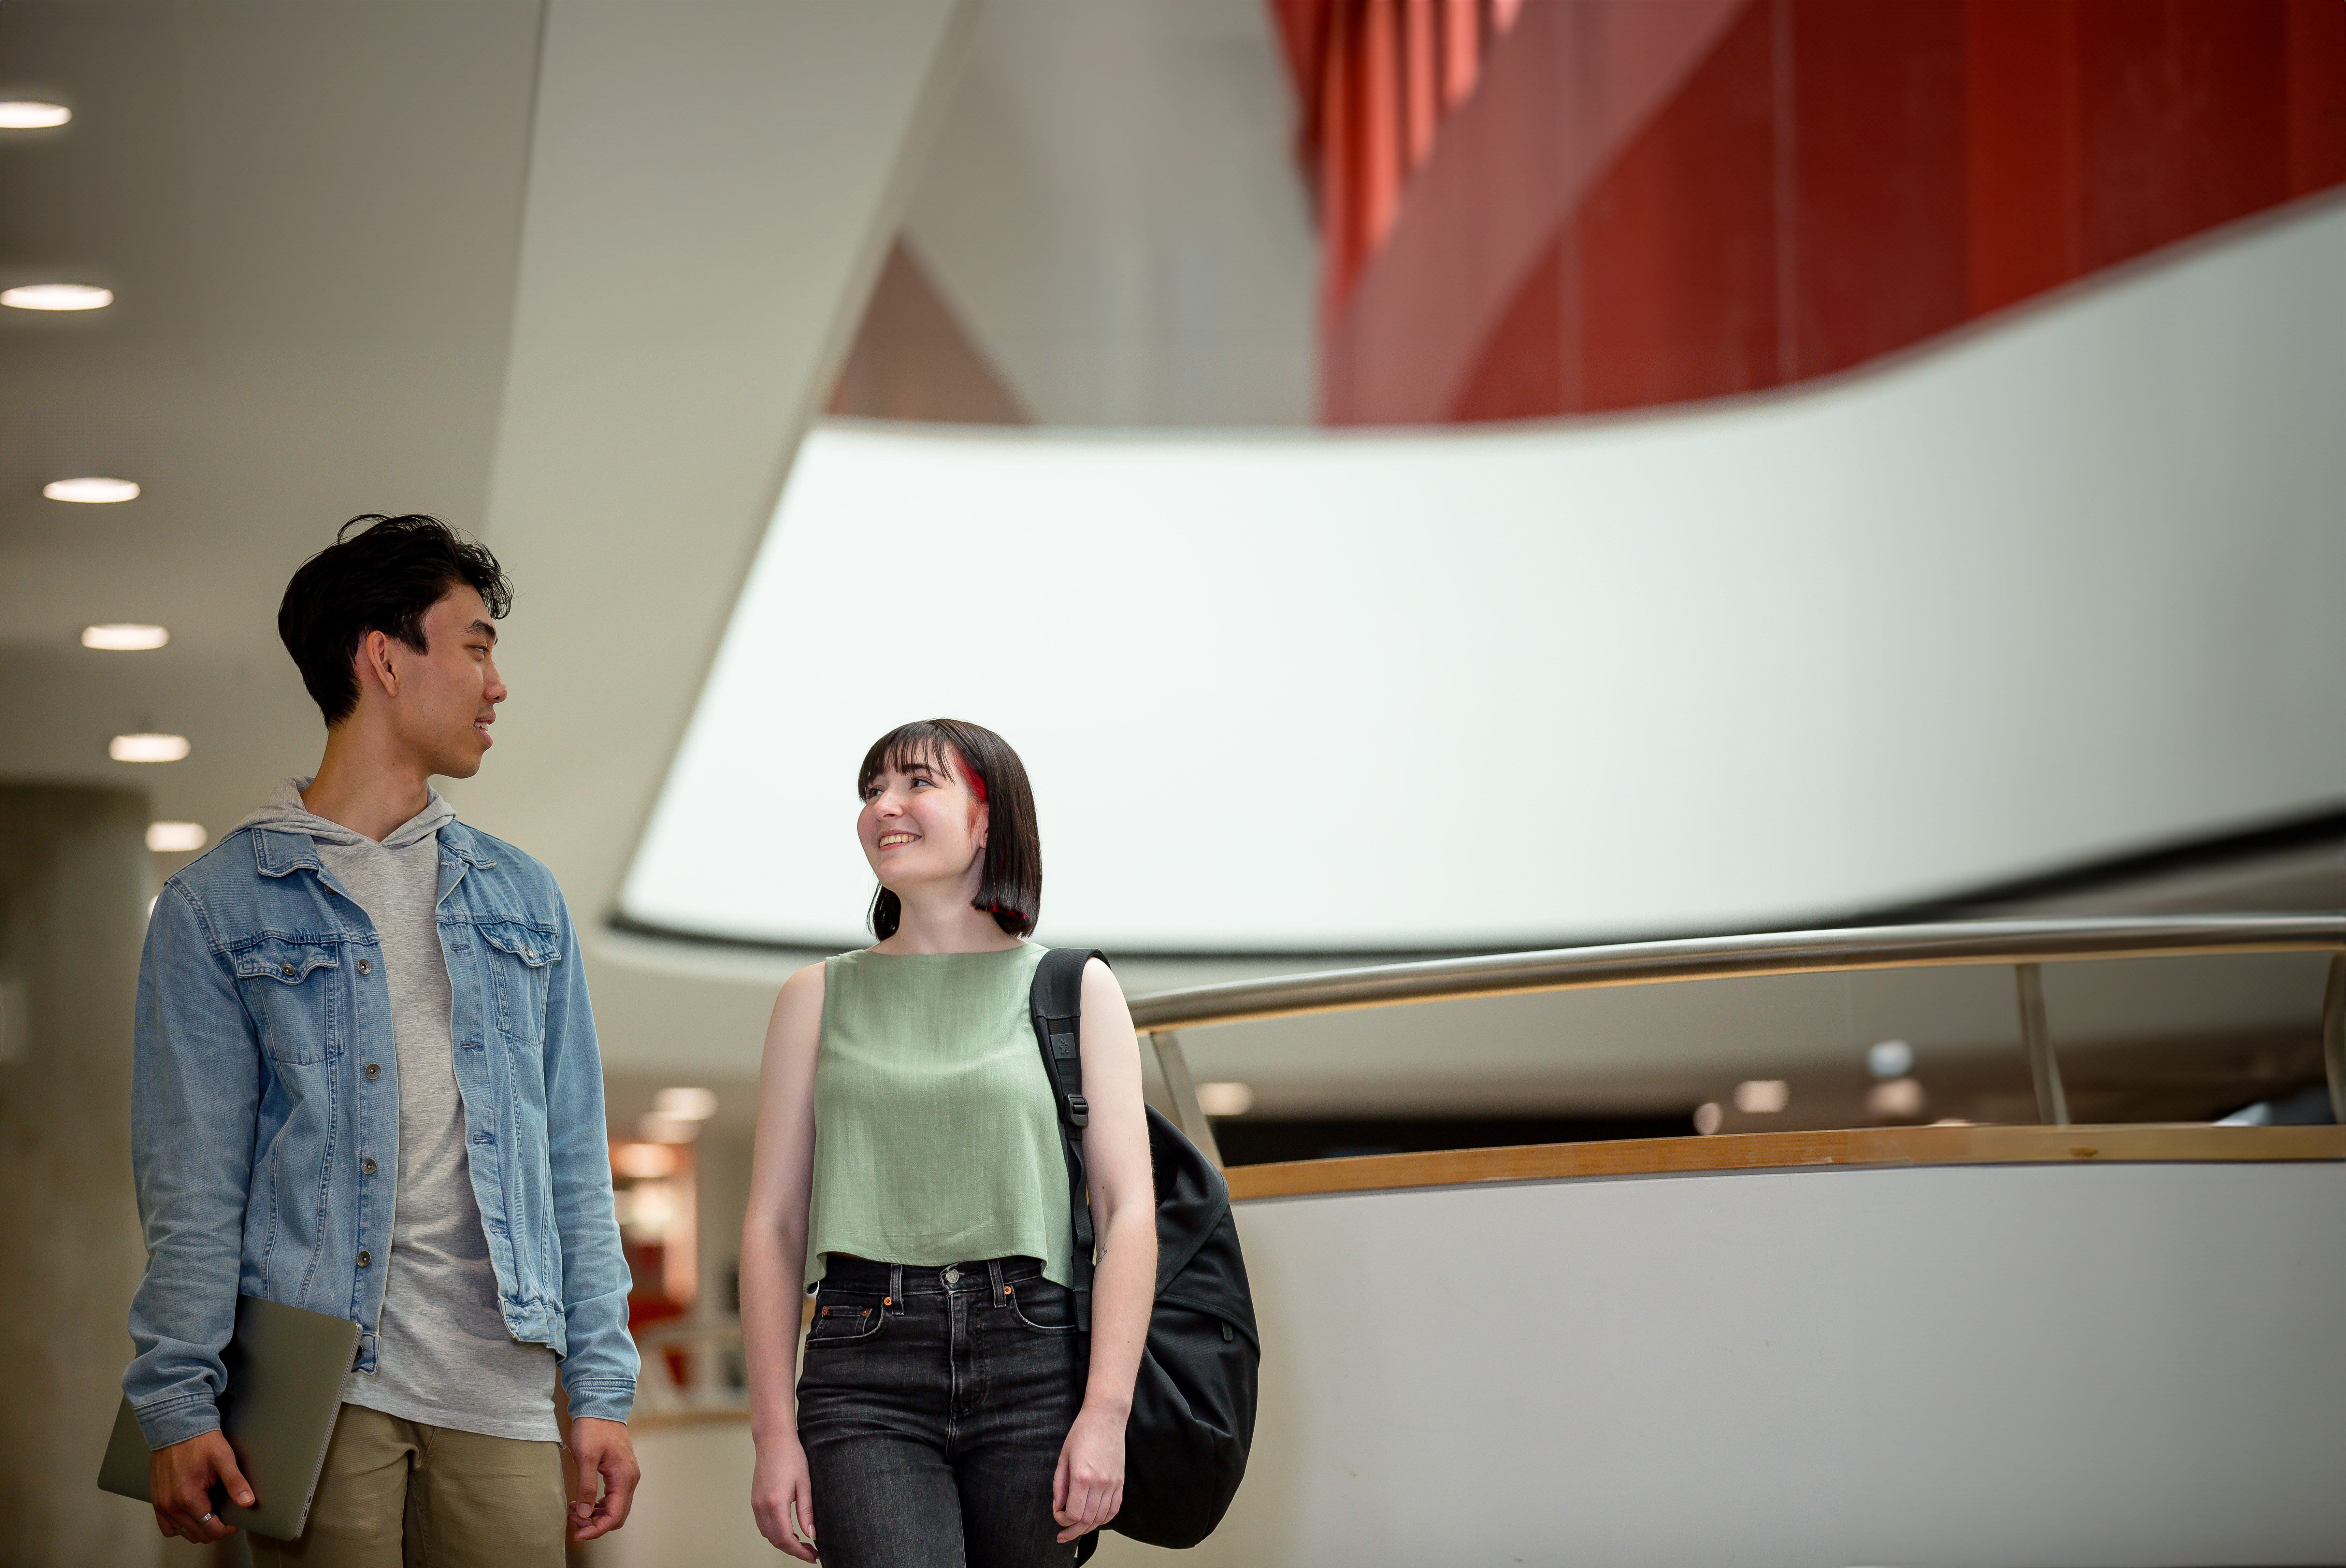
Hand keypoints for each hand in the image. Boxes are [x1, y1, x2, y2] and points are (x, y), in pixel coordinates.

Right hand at [150, 1429, 252, 1543]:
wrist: (177, 1427)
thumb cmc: (200, 1441)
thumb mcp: (224, 1459)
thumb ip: (235, 1483)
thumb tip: (247, 1502)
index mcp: (188, 1498)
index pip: (211, 1530)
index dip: (227, 1529)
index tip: (236, 1520)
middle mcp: (171, 1506)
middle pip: (197, 1535)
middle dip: (215, 1529)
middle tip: (226, 1517)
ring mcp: (161, 1504)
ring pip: (182, 1533)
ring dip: (198, 1529)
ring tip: (211, 1515)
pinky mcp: (156, 1500)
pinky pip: (166, 1527)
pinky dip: (180, 1526)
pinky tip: (192, 1515)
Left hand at [567, 1417, 639, 1540]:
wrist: (601, 1407)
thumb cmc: (593, 1429)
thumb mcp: (586, 1457)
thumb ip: (586, 1487)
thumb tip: (584, 1514)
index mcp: (624, 1478)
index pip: (615, 1515)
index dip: (596, 1530)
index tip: (577, 1534)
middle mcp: (630, 1480)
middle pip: (617, 1515)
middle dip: (595, 1524)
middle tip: (573, 1521)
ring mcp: (627, 1476)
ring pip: (615, 1508)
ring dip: (595, 1515)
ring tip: (574, 1511)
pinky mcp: (620, 1473)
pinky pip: (612, 1498)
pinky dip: (598, 1505)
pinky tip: (582, 1501)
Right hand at [750, 1432, 818, 1560]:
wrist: (773, 1440)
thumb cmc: (792, 1457)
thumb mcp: (805, 1484)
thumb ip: (807, 1512)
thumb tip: (811, 1534)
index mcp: (775, 1503)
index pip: (785, 1539)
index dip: (799, 1551)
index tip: (813, 1556)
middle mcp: (761, 1506)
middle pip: (775, 1540)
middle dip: (793, 1550)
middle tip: (811, 1552)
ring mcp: (755, 1504)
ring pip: (767, 1535)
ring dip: (783, 1543)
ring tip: (802, 1543)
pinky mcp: (754, 1500)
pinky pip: (763, 1525)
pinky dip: (775, 1533)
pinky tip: (788, 1531)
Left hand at [1052, 1403, 1125, 1544]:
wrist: (1106, 1417)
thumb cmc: (1082, 1434)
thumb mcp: (1063, 1458)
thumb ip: (1059, 1485)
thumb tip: (1057, 1507)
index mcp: (1082, 1477)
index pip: (1073, 1514)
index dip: (1062, 1521)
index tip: (1057, 1515)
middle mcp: (1100, 1483)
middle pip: (1087, 1520)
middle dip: (1073, 1530)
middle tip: (1063, 1534)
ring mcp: (1113, 1483)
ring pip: (1101, 1518)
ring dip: (1088, 1527)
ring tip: (1077, 1528)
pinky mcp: (1121, 1482)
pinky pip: (1114, 1509)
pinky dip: (1104, 1519)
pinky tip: (1094, 1519)